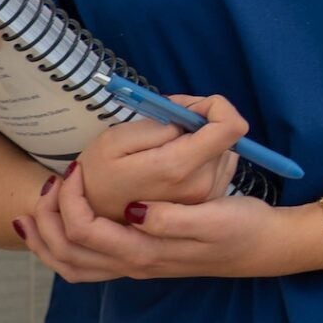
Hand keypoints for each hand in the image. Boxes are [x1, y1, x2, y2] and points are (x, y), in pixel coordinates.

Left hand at [16, 156, 300, 282]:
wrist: (261, 246)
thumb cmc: (238, 227)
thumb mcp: (212, 219)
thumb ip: (170, 220)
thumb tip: (134, 211)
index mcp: (144, 252)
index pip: (85, 231)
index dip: (70, 201)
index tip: (75, 168)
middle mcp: (132, 265)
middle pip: (67, 252)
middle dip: (48, 219)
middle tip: (50, 182)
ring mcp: (135, 266)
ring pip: (71, 264)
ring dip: (47, 239)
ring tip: (35, 210)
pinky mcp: (142, 259)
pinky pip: (87, 266)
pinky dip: (64, 251)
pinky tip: (64, 231)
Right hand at [77, 94, 247, 219]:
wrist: (92, 216)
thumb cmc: (97, 174)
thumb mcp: (114, 140)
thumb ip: (157, 126)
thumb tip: (188, 119)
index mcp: (179, 168)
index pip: (231, 127)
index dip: (215, 106)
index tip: (186, 108)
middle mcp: (200, 185)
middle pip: (225, 135)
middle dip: (199, 121)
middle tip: (165, 125)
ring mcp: (206, 197)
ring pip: (223, 149)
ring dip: (200, 140)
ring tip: (165, 147)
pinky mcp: (208, 203)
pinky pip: (220, 165)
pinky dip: (203, 156)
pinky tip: (175, 163)